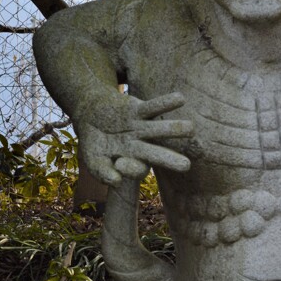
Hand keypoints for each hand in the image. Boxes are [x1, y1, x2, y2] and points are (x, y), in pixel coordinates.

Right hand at [79, 93, 199, 184]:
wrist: (90, 114)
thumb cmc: (94, 143)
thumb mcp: (93, 160)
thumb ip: (102, 172)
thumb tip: (116, 181)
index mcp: (131, 162)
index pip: (136, 169)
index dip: (131, 169)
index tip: (120, 165)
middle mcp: (141, 147)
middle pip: (156, 154)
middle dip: (170, 159)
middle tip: (186, 165)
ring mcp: (142, 128)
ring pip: (159, 130)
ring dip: (174, 129)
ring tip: (190, 128)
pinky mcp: (139, 110)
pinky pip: (153, 107)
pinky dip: (165, 102)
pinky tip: (181, 98)